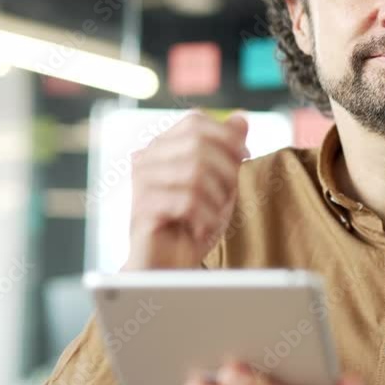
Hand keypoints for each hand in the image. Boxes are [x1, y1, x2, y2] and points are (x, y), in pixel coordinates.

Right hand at [123, 111, 248, 270]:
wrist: (168, 267)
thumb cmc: (192, 225)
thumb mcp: (220, 184)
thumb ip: (229, 151)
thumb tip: (241, 117)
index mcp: (162, 147)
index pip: (195, 121)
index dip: (226, 137)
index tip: (243, 158)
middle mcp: (146, 158)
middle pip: (199, 145)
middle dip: (226, 171)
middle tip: (226, 197)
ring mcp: (141, 182)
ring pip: (195, 172)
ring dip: (216, 198)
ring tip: (211, 215)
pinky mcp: (142, 207)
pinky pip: (187, 200)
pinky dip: (205, 217)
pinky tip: (200, 228)